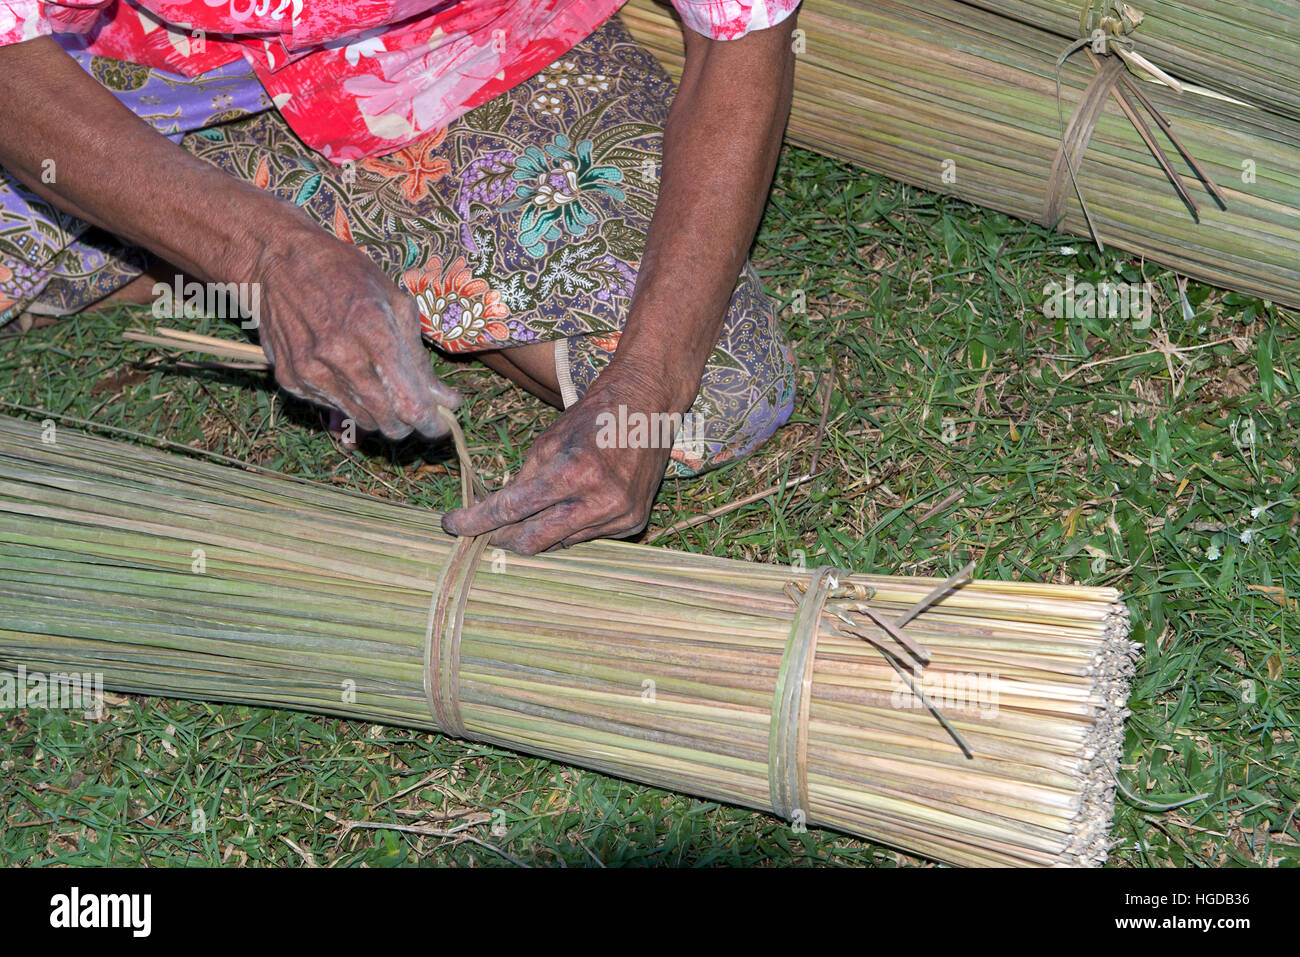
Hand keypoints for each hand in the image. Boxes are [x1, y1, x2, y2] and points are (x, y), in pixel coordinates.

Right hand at [253, 226, 460, 440]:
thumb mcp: (395, 303)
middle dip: (408, 422)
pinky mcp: (290, 379)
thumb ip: (418, 358)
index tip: (440, 424)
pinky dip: (349, 400)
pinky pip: (332, 407)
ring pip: (362, 420)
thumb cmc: (346, 274)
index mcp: (372, 332)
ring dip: (380, 413)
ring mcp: (310, 371)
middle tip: (416, 408)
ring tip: (383, 386)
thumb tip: (445, 400)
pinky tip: (348, 372)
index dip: (431, 423)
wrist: (278, 260)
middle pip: (387, 423)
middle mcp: (339, 357)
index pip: (409, 404)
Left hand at [441, 370, 676, 552]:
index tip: (452, 525)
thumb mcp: (549, 441)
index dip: (477, 521)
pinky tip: (576, 503)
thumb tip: (494, 514)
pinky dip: (572, 525)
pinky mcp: (633, 522)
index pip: (513, 509)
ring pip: (560, 541)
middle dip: (504, 536)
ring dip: (542, 528)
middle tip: (485, 529)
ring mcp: (620, 516)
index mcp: (575, 472)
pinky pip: (587, 537)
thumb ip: (522, 481)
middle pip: (535, 540)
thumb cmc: (594, 416)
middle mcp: (600, 500)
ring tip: (540, 505)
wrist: (648, 406)